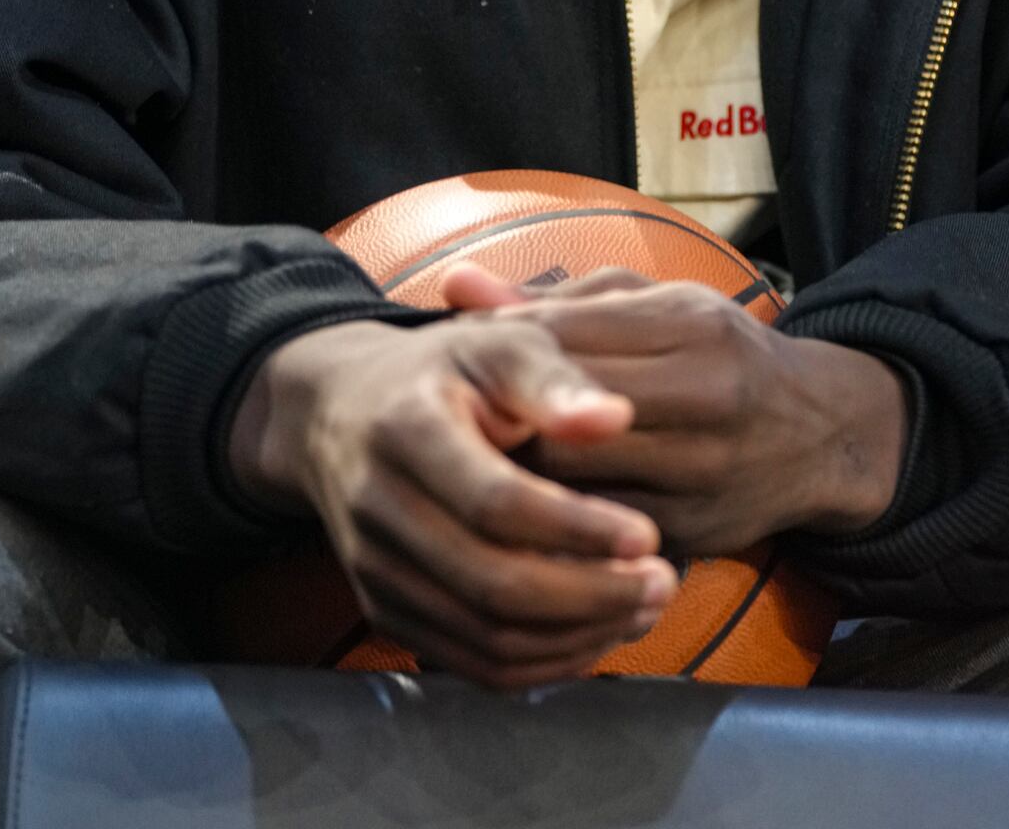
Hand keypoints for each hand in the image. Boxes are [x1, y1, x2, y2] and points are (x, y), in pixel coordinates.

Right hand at [226, 316, 677, 687]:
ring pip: (485, 638)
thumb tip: (617, 418)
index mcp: (406, 431)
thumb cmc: (445, 370)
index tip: (646, 533)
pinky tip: (596, 631)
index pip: (496, 503)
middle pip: (492, 585)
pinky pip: (471, 664)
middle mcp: (379, 510)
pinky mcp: (386, 611)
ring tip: (644, 605)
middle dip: (590, 596)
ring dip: (577, 636)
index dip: (576, 528)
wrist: (347, 411)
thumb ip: (555, 380)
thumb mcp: (497, 344)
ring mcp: (376, 570)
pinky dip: (542, 662)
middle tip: (662, 582)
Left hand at [441, 266, 908, 554]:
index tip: (457, 360)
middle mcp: (705, 399)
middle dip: (497, 424)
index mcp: (690, 327)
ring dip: (516, 480)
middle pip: (563, 420)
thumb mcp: (651, 305)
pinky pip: (599, 540)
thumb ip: (553, 301)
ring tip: (470, 468)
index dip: (497, 354)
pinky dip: (553, 528)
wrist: (820, 433)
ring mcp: (703, 474)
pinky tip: (518, 516)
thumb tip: (455, 286)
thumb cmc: (719, 354)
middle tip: (449, 424)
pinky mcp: (696, 535)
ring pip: (575, 487)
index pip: (564, 339)